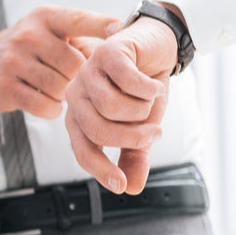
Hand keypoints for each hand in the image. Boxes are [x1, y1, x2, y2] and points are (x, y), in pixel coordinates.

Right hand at [0, 5, 119, 117]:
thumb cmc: (28, 49)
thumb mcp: (48, 32)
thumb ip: (80, 39)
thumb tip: (117, 54)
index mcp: (44, 18)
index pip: (78, 19)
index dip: (100, 24)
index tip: (119, 27)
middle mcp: (27, 36)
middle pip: (74, 64)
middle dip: (78, 77)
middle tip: (72, 79)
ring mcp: (13, 61)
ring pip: (60, 87)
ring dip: (64, 94)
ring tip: (57, 90)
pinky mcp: (5, 87)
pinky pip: (44, 105)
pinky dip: (52, 108)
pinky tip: (48, 102)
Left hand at [66, 16, 175, 193]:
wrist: (158, 46)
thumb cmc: (143, 88)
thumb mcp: (143, 126)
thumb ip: (135, 154)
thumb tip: (132, 188)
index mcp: (79, 116)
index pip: (82, 149)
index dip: (101, 168)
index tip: (122, 185)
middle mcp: (77, 96)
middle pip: (98, 130)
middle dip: (132, 137)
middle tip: (155, 132)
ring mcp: (88, 72)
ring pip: (112, 107)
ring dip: (142, 109)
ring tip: (150, 99)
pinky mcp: (107, 53)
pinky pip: (128, 82)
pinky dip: (149, 89)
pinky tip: (154, 84)